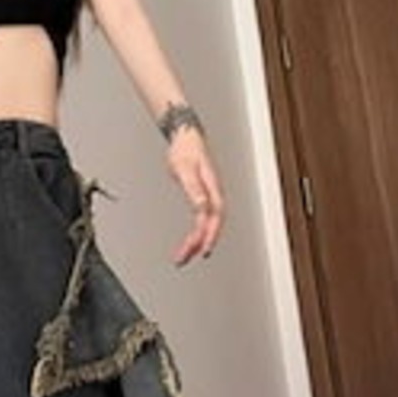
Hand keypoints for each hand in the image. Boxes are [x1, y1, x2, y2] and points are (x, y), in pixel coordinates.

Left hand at [167, 129, 224, 266]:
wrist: (185, 138)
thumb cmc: (185, 151)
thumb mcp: (185, 169)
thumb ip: (194, 188)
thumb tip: (202, 207)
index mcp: (212, 188)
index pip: (214, 216)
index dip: (209, 234)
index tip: (202, 249)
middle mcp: (213, 195)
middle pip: (211, 225)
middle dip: (199, 244)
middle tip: (184, 259)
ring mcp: (208, 197)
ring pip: (206, 226)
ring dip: (196, 242)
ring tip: (182, 257)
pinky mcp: (201, 199)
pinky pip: (201, 221)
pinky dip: (195, 234)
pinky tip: (189, 243)